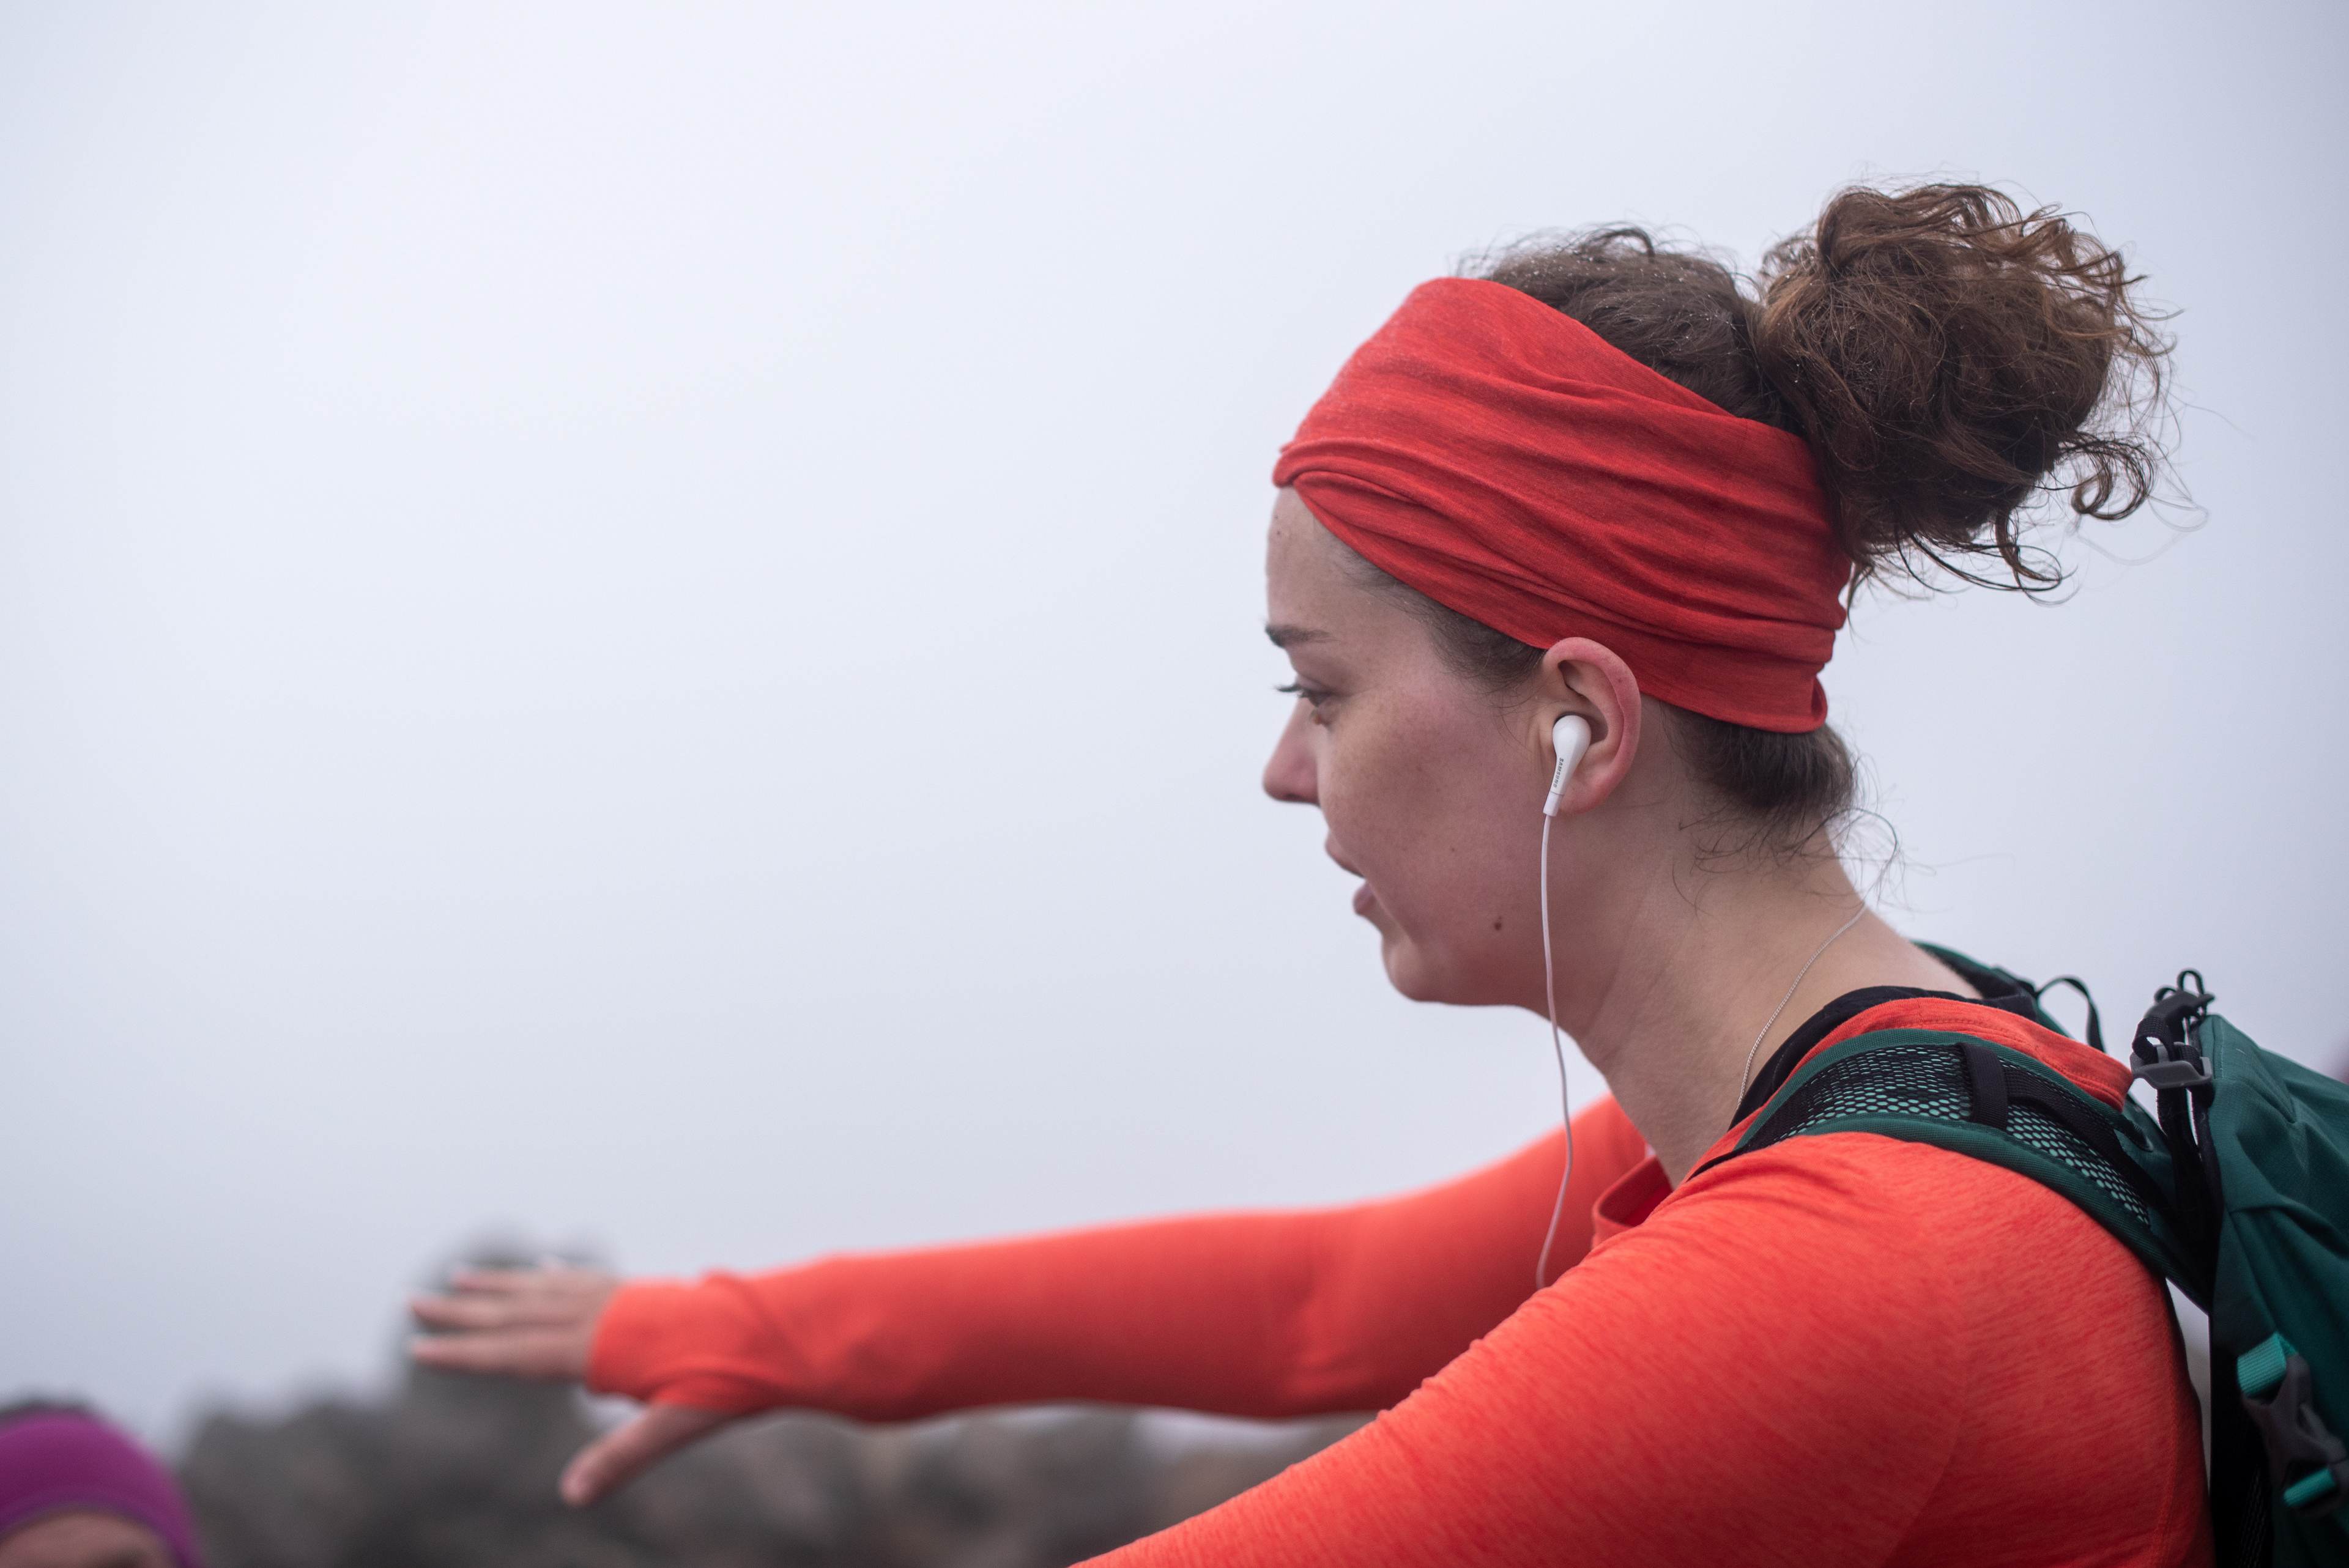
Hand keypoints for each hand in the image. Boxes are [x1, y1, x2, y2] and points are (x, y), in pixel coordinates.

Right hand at [409, 1264, 735, 1504]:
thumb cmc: (727, 1381)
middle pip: (516, 1313)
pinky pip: (584, 1280)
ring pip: (544, 1289)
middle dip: (462, 1311)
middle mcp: (599, 1316)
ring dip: (500, 1286)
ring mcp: (618, 1298)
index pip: (513, 1354)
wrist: (773, 1330)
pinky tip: (541, 1271)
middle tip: (411, 1301)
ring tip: (460, 1278)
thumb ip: (621, 1458)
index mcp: (596, 1350)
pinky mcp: (639, 1292)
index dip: (464, 1354)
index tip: (417, 1348)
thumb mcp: (675, 1427)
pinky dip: (555, 1276)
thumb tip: (571, 1496)